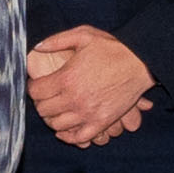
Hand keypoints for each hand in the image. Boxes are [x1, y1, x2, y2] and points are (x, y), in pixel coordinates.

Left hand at [26, 28, 154, 148]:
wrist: (140, 62)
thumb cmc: (112, 48)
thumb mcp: (83, 35)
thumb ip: (57, 40)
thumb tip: (36, 47)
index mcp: (66, 78)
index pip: (36, 92)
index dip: (32, 88)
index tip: (36, 85)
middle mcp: (74, 98)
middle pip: (44, 110)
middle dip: (41, 103)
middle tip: (45, 98)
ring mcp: (88, 113)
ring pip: (57, 125)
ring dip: (52, 118)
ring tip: (55, 111)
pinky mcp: (101, 122)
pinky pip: (79, 137)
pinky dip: (69, 137)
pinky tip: (64, 130)